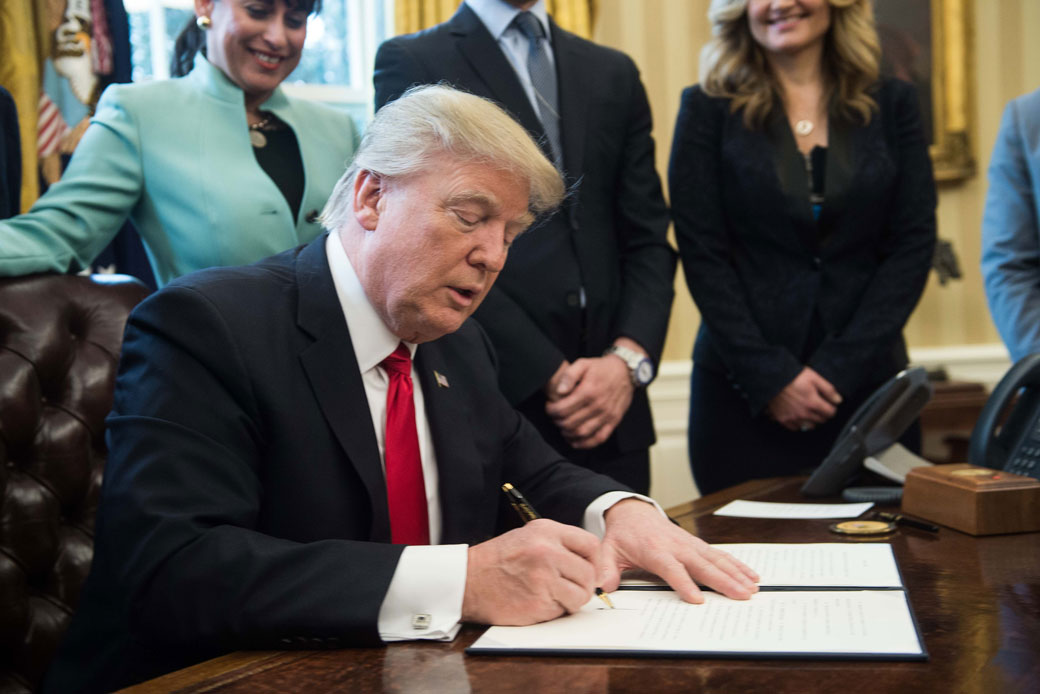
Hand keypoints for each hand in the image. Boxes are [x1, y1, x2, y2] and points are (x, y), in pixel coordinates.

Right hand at [461, 519, 599, 624]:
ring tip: (553, 596)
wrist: (467, 580)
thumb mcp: (528, 537)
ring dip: (572, 600)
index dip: (594, 561)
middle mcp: (547, 551)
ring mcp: (543, 577)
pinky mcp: (538, 602)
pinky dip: (555, 611)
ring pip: (581, 595)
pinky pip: (562, 610)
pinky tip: (537, 602)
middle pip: (589, 573)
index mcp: (546, 531)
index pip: (590, 544)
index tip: (589, 570)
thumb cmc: (497, 561)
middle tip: (570, 589)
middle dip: (584, 585)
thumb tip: (590, 563)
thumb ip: (559, 545)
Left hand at [545, 353, 634, 448]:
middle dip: (557, 422)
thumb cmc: (602, 368)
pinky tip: (575, 441)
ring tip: (562, 428)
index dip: (551, 410)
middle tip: (554, 417)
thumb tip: (559, 391)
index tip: (549, 407)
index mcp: (588, 391)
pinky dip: (585, 444)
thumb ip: (569, 375)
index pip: (562, 409)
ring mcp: (606, 415)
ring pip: (582, 433)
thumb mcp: (583, 363)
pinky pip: (599, 438)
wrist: (626, 371)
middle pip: (570, 422)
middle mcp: (597, 405)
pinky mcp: (613, 421)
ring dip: (568, 433)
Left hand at [596, 499, 759, 602]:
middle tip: (741, 595)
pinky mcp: (697, 544)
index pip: (672, 569)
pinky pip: (720, 555)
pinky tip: (751, 575)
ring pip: (716, 559)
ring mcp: (689, 544)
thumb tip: (603, 587)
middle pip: (702, 565)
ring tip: (752, 588)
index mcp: (655, 550)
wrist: (632, 512)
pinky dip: (736, 565)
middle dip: (723, 581)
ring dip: (735, 573)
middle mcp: (676, 546)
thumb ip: (606, 569)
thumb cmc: (623, 535)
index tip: (698, 599)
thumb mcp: (608, 550)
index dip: (685, 584)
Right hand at [766, 367, 842, 431]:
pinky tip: (799, 416)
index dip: (832, 408)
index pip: (830, 413)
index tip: (829, 404)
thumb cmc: (793, 376)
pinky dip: (799, 424)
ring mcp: (793, 417)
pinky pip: (795, 427)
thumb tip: (838, 400)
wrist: (773, 378)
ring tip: (810, 411)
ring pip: (809, 426)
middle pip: (821, 420)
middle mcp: (804, 413)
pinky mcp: (783, 418)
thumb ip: (828, 390)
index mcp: (813, 403)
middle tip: (820, 406)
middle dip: (823, 414)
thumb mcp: (814, 377)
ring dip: (812, 420)